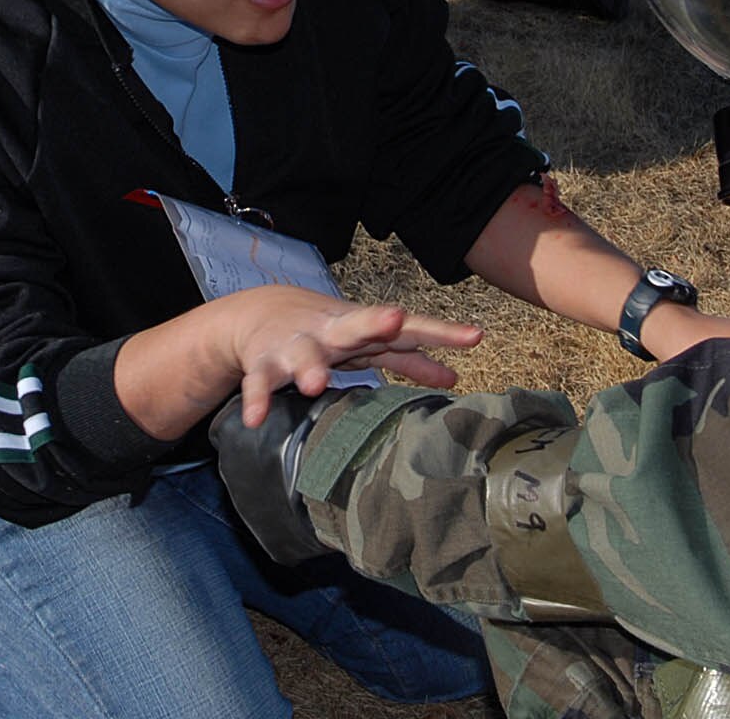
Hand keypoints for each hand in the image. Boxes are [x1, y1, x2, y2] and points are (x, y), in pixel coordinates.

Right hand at [218, 286, 482, 428]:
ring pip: (303, 354)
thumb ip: (409, 356)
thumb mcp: (369, 341)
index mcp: (361, 325)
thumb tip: (455, 376)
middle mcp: (332, 330)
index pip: (408, 329)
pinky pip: (260, 383)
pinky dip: (257, 399)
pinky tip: (256, 418)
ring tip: (316, 384)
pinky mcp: (263, 362)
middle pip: (355, 324)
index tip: (473, 337)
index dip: (439, 332)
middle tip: (394, 319)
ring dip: (310, 367)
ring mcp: (296, 344)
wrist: (259, 312)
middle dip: (374, 322)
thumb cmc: (328, 331)